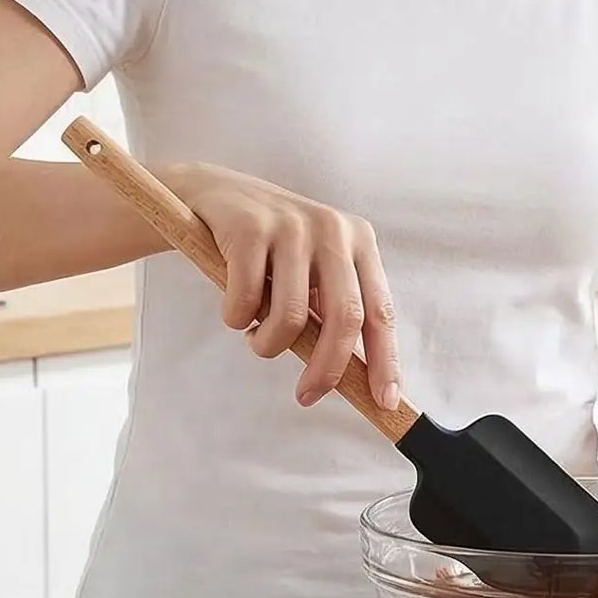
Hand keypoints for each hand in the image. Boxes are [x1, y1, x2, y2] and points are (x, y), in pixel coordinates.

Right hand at [162, 163, 399, 410]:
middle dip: (327, 369)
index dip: (385, 360)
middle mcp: (333, 230)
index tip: (385, 401)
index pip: (380, 311)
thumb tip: (355, 380)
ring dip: (269, 345)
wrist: (213, 196)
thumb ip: (332, 311)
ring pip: (291, 317)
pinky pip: (247, 302)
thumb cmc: (270, 249)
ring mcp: (293, 227)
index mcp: (359, 242)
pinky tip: (235, 309)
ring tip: (257, 338)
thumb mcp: (312, 271)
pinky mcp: (251, 229)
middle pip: (345, 318)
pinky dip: (237, 320)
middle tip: (307, 395)